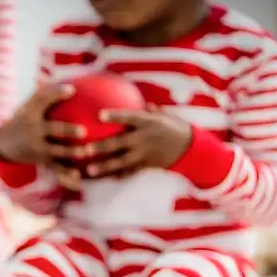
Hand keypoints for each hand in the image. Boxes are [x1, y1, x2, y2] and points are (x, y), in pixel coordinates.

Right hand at [0, 83, 86, 188]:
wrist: (4, 145)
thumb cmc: (24, 119)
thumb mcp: (29, 106)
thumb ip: (47, 93)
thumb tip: (73, 79)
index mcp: (31, 114)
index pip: (43, 101)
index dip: (56, 95)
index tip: (72, 90)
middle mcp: (34, 131)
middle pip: (52, 130)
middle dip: (67, 130)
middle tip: (83, 130)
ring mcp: (37, 147)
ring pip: (56, 151)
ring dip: (71, 153)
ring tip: (86, 153)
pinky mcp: (41, 161)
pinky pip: (56, 168)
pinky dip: (67, 173)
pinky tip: (80, 177)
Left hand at [67, 106, 192, 177]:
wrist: (191, 148)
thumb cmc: (172, 126)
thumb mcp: (162, 115)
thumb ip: (144, 109)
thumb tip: (128, 97)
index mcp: (148, 122)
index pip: (130, 117)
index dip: (115, 116)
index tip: (99, 115)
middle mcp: (145, 139)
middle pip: (120, 143)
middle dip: (102, 147)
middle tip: (84, 149)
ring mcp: (145, 154)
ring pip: (121, 162)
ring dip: (104, 166)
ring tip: (89, 170)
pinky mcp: (147, 166)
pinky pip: (129, 172)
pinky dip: (116, 175)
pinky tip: (102, 179)